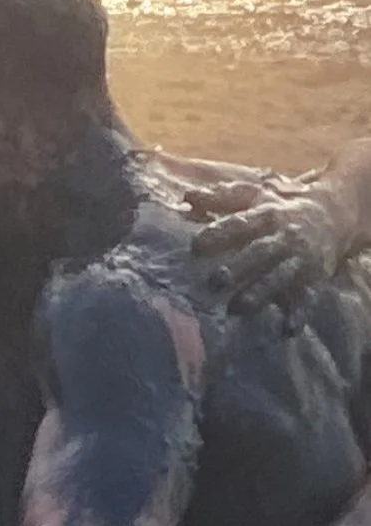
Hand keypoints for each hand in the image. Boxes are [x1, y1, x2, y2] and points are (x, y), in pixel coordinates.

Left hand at [188, 174, 346, 313]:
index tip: (196, 245)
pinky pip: (306, 298)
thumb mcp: (256, 195)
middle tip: (214, 282)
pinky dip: (297, 314)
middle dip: (239, 267)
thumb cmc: (283, 207)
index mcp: (268, 215)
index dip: (220, 232)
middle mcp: (285, 237)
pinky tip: (286, 329)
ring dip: (259, 293)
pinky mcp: (313, 279)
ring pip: (280, 277)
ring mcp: (300, 260)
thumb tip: (187, 197)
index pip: (242, 223)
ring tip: (236, 308)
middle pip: (261, 252)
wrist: (337, 213)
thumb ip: (221, 198)